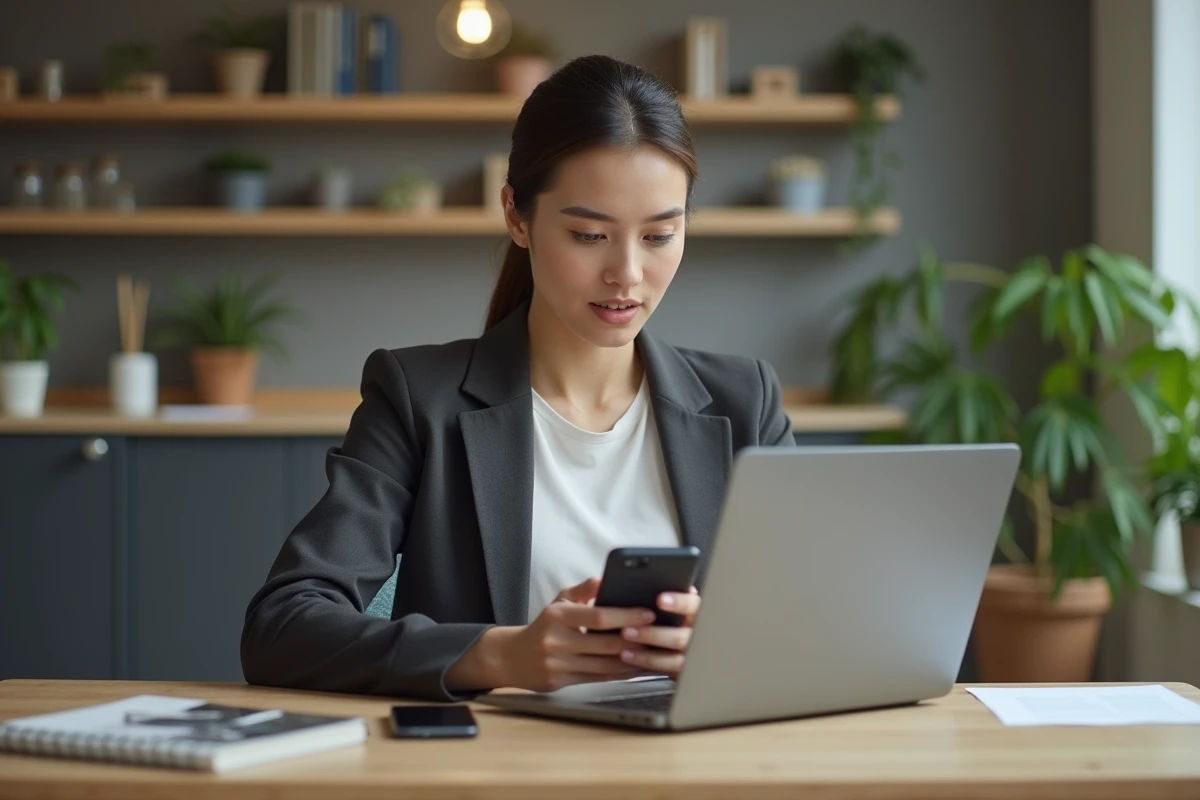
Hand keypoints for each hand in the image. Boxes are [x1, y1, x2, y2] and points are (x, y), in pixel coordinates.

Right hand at [476, 578, 662, 692]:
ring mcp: (558, 664)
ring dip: (633, 660)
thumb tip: (605, 579)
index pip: (597, 616)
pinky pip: (598, 678)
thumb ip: (583, 590)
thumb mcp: (558, 601)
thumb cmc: (544, 626)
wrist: (512, 657)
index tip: (648, 613)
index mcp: (557, 616)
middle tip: (660, 634)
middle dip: (636, 640)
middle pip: (604, 643)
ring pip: (604, 665)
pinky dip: (621, 674)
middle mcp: (556, 641)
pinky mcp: (561, 681)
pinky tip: (637, 668)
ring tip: (655, 652)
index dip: (625, 616)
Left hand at [615, 587, 700, 676]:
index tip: (660, 600)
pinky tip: (627, 656)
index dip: (679, 602)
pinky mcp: (682, 670)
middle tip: (628, 627)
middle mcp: (698, 635)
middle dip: (653, 633)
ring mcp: (692, 655)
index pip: (694, 606)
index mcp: (698, 614)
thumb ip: (668, 598)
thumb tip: (641, 582)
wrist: (691, 649)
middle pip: (681, 637)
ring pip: (674, 658)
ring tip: (625, 640)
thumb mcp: (676, 605)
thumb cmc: (676, 618)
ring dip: (646, 652)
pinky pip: (666, 670)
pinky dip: (646, 662)